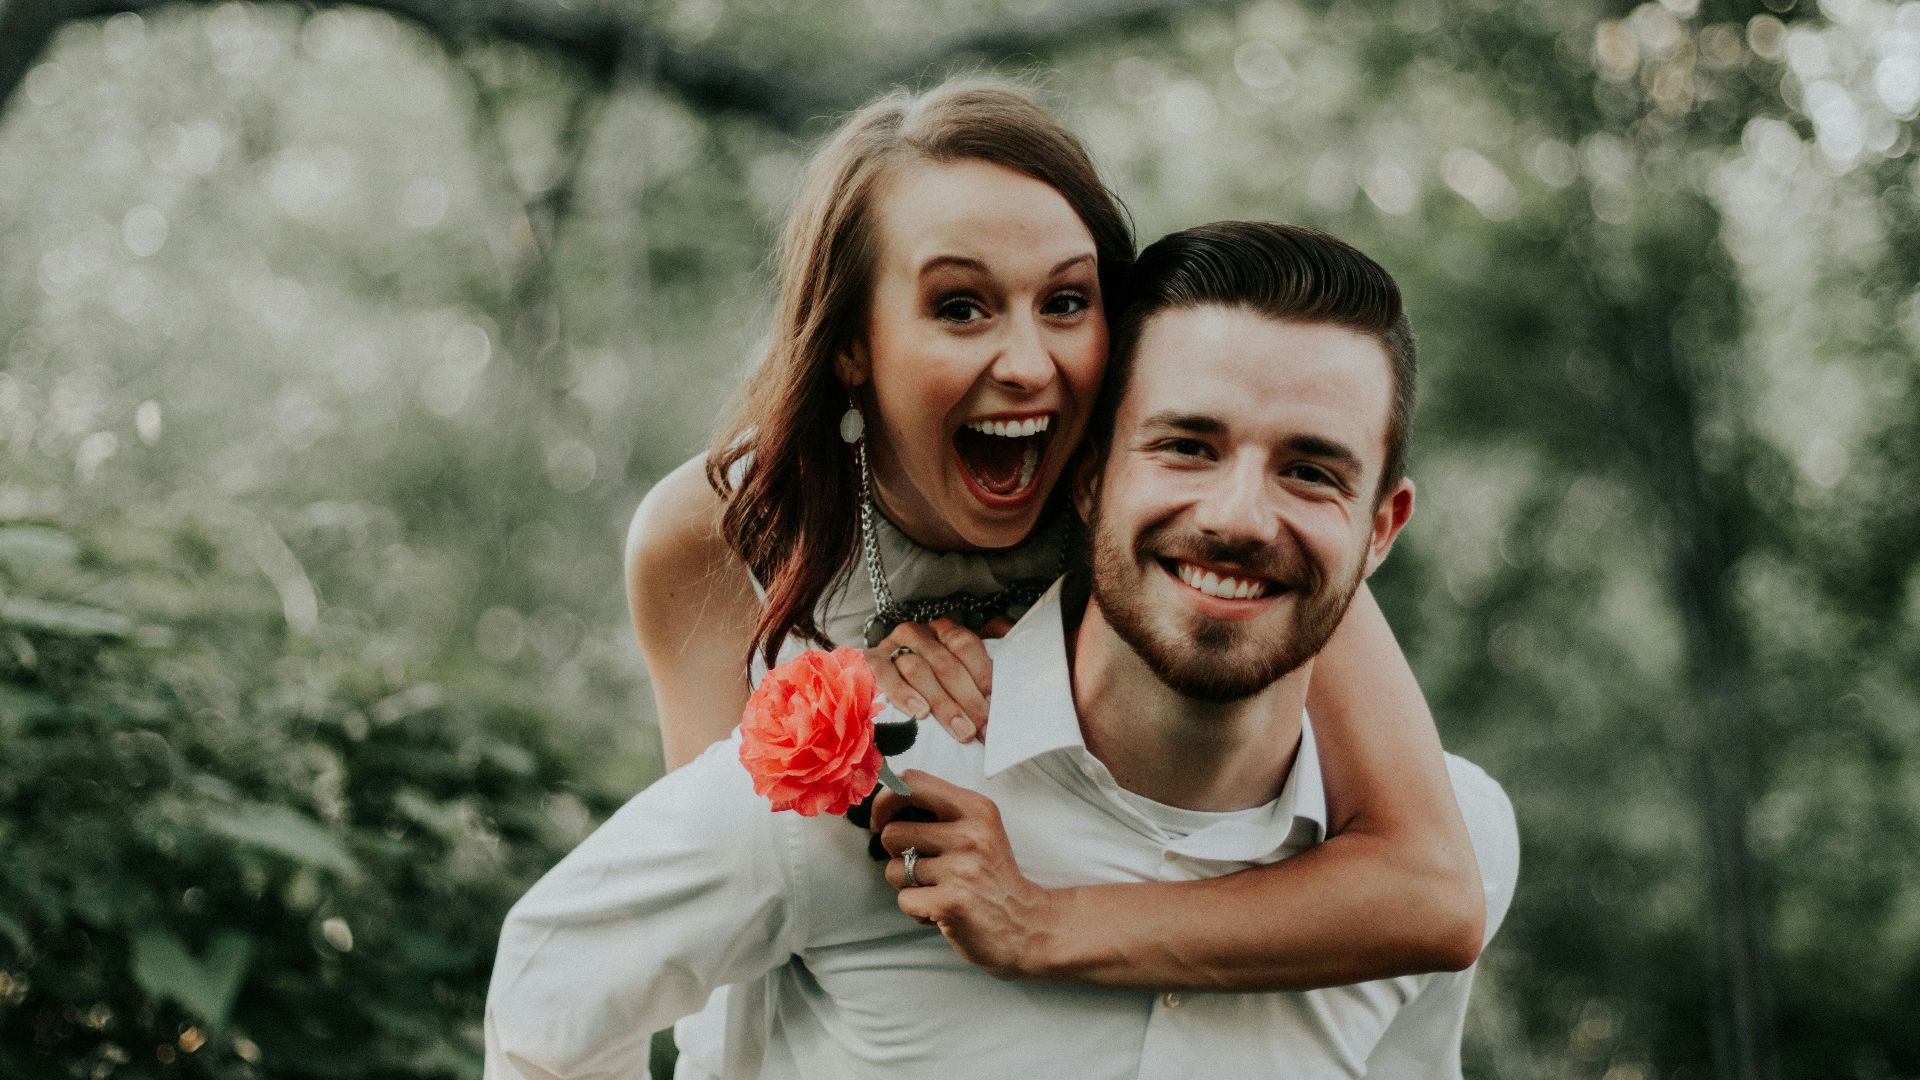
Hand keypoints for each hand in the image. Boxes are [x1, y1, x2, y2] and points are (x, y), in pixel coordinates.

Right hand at [866, 618, 1005, 742]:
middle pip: (945, 663)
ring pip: (918, 669)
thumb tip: (1007, 659)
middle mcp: (918, 634)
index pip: (965, 644)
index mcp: (943, 631)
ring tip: (960, 730)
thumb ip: (982, 666)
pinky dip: (904, 694)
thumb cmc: (929, 682)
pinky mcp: (871, 662)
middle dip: (967, 699)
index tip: (995, 703)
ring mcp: (892, 646)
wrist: (878, 682)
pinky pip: (886, 675)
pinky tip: (920, 713)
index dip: (982, 673)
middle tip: (981, 729)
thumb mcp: (957, 670)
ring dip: (942, 703)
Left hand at [873, 770, 1053, 979]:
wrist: (1028, 925)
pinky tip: (941, 910)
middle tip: (923, 867)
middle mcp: (969, 834)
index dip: (885, 801)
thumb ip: (941, 813)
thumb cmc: (993, 877)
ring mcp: (961, 869)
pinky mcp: (951, 903)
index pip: (911, 783)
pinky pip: (904, 900)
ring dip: (907, 885)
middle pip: (892, 832)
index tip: (883, 821)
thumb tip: (885, 806)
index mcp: (976, 808)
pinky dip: (916, 910)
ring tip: (937, 889)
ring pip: (894, 870)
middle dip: (897, 854)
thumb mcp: (980, 829)